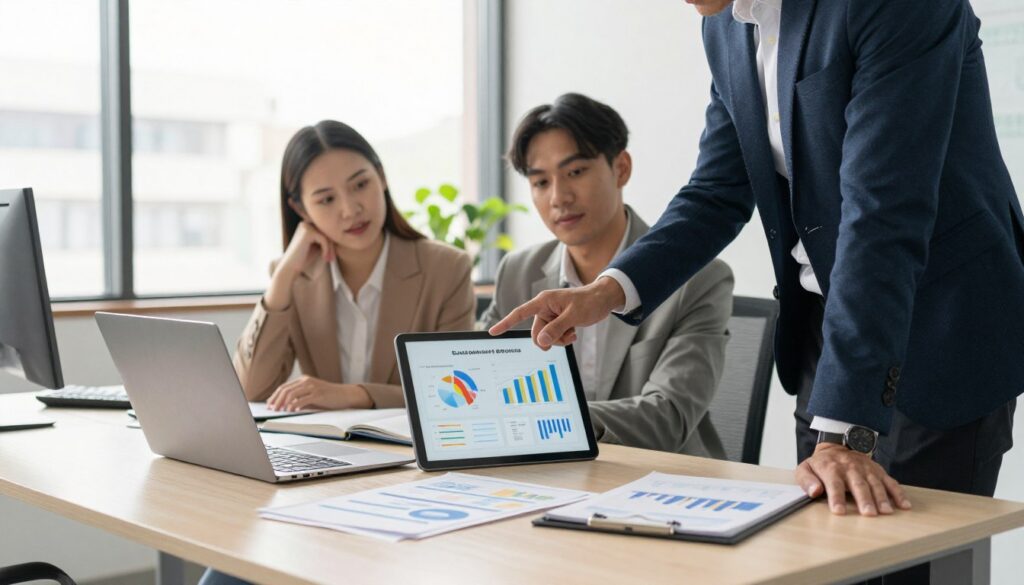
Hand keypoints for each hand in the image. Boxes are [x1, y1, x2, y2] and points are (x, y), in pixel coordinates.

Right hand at [264, 222, 335, 309]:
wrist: (290, 267)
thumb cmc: (303, 258)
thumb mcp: (316, 247)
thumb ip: (325, 239)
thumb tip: (339, 234)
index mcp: (306, 225)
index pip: (324, 232)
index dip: (330, 244)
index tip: (331, 256)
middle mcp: (305, 223)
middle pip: (326, 232)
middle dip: (331, 246)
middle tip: (332, 259)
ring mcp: (305, 226)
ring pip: (326, 236)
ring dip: (330, 249)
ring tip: (329, 259)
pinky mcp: (307, 232)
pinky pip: (324, 239)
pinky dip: (326, 249)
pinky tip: (324, 257)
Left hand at [266, 376, 372, 410]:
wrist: (346, 395)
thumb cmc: (329, 397)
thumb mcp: (312, 396)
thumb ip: (300, 398)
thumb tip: (285, 406)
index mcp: (304, 380)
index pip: (284, 387)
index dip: (275, 396)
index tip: (269, 404)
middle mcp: (307, 381)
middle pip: (286, 389)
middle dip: (276, 400)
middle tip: (272, 409)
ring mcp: (313, 387)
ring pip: (292, 393)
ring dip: (283, 403)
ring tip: (279, 411)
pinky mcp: (319, 394)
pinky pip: (303, 399)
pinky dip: (295, 405)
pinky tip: (291, 410)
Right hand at [488, 276, 625, 348]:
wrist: (603, 299)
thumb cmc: (589, 302)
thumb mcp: (573, 317)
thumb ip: (556, 329)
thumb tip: (540, 342)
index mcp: (544, 302)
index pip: (520, 313)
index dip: (506, 323)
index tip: (493, 332)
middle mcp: (545, 308)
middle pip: (536, 332)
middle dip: (550, 339)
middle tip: (566, 337)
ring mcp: (551, 316)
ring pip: (545, 337)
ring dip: (559, 339)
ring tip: (572, 333)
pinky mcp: (558, 321)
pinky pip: (553, 336)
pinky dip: (563, 338)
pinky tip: (573, 333)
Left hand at [795, 443, 911, 515]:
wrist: (837, 446)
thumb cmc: (821, 464)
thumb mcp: (805, 469)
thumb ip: (807, 481)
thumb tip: (814, 491)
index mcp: (831, 468)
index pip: (834, 484)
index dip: (836, 497)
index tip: (839, 511)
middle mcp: (850, 468)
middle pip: (858, 485)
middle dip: (864, 499)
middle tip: (868, 514)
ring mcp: (866, 469)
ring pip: (875, 484)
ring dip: (881, 498)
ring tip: (885, 512)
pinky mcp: (878, 471)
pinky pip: (890, 482)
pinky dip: (898, 493)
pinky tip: (904, 505)